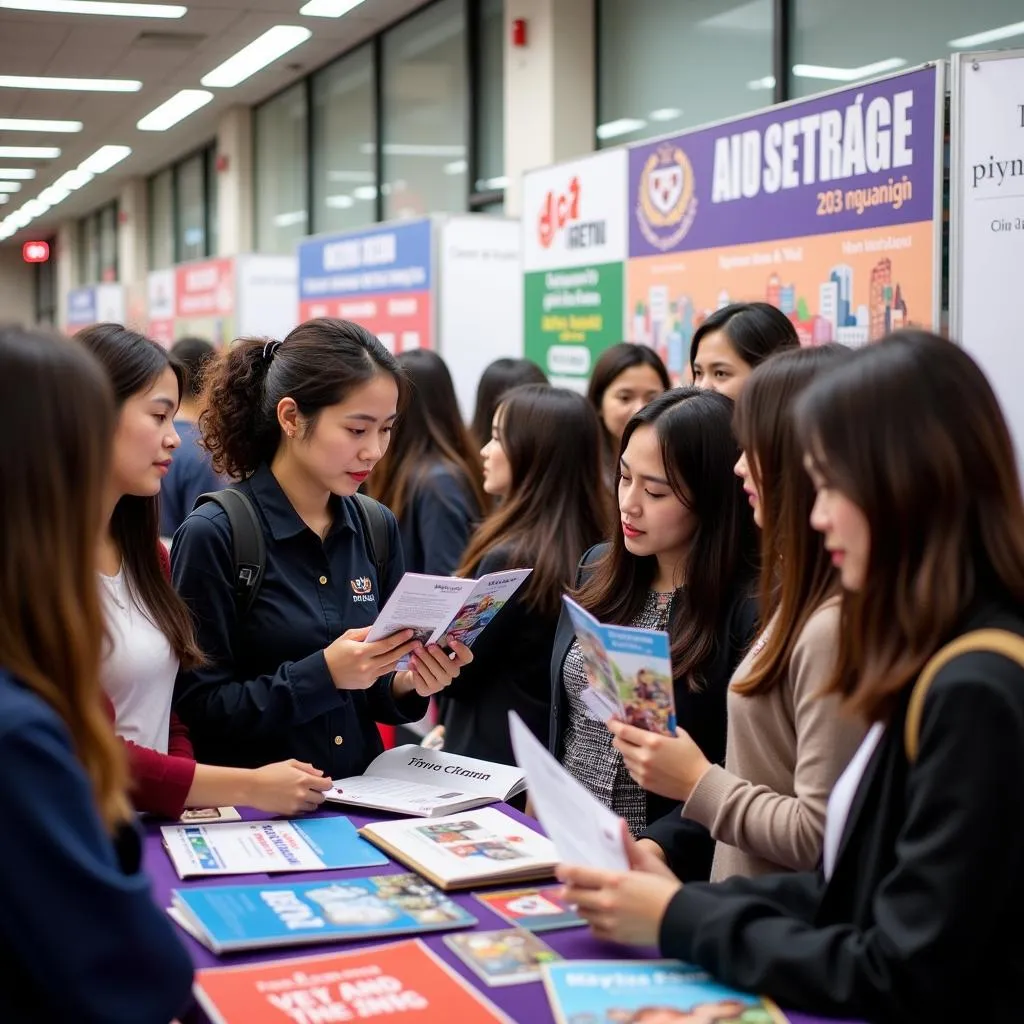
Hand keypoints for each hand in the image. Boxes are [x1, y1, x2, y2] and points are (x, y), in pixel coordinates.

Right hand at [246, 759, 332, 814]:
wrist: (252, 787)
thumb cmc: (268, 774)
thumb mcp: (289, 764)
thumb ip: (307, 767)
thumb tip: (319, 773)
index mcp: (303, 779)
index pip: (326, 785)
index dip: (327, 783)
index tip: (325, 782)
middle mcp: (302, 793)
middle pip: (322, 798)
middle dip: (319, 793)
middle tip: (313, 788)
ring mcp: (296, 804)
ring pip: (314, 806)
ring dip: (312, 801)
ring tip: (303, 795)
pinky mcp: (289, 812)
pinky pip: (303, 812)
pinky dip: (303, 807)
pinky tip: (295, 801)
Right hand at [324, 626, 417, 690]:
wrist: (324, 675)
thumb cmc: (335, 652)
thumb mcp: (347, 637)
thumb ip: (365, 632)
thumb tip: (381, 627)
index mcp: (361, 652)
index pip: (385, 645)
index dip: (399, 638)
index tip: (410, 632)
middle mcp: (366, 666)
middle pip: (392, 656)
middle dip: (406, 648)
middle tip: (418, 642)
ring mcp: (368, 677)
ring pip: (390, 666)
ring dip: (402, 658)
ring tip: (412, 650)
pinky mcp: (368, 684)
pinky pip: (382, 673)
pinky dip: (388, 666)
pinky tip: (397, 659)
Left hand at [393, 639, 472, 697]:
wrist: (415, 672)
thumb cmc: (427, 657)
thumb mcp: (433, 649)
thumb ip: (437, 643)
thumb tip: (434, 631)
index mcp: (456, 662)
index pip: (467, 658)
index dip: (461, 649)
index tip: (450, 637)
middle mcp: (451, 674)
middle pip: (450, 667)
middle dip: (438, 656)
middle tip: (428, 646)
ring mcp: (440, 684)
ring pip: (435, 674)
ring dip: (425, 663)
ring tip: (415, 654)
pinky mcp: (428, 690)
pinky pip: (423, 682)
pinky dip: (416, 672)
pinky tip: (411, 664)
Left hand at [557, 824, 681, 946]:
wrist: (682, 921)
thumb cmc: (666, 888)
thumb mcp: (649, 862)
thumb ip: (629, 844)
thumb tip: (618, 822)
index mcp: (613, 880)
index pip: (578, 874)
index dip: (564, 870)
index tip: (560, 869)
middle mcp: (606, 902)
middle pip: (573, 896)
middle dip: (568, 889)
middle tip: (570, 884)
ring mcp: (609, 922)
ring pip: (582, 913)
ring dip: (580, 904)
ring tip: (586, 898)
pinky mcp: (615, 937)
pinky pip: (593, 929)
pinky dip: (592, 921)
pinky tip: (599, 915)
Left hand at [609, 720, 711, 801]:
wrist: (698, 784)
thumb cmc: (692, 758)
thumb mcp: (681, 736)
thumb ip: (667, 728)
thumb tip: (658, 722)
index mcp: (652, 742)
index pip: (624, 731)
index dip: (614, 725)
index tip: (611, 720)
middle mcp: (643, 756)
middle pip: (619, 744)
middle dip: (617, 738)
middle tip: (622, 734)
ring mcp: (642, 771)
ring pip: (624, 758)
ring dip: (626, 752)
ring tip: (636, 749)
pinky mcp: (643, 783)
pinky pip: (630, 770)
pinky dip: (633, 764)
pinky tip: (643, 762)